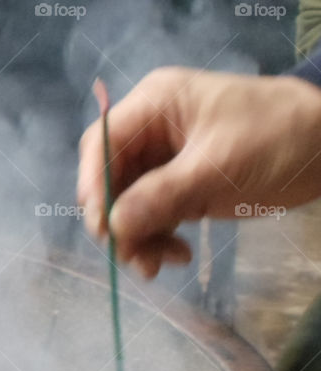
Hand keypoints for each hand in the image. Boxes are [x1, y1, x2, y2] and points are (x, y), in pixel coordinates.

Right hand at [76, 67, 320, 277]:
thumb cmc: (278, 138)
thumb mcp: (219, 167)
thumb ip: (162, 196)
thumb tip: (113, 227)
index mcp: (155, 104)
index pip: (102, 142)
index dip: (94, 183)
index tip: (100, 226)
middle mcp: (151, 128)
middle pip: (111, 175)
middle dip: (117, 217)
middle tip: (130, 256)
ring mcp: (164, 158)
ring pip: (128, 200)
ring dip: (137, 234)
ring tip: (158, 266)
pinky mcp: (180, 183)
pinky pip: (152, 212)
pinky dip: (157, 236)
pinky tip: (177, 254)